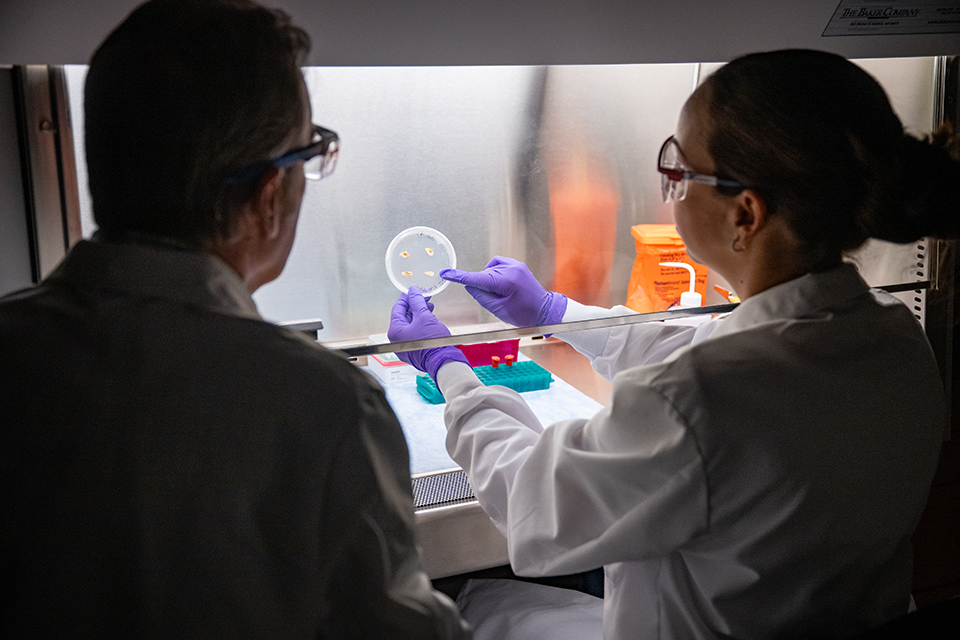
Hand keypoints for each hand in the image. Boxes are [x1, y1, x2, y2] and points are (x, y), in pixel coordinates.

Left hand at [388, 286, 468, 379]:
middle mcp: (397, 340)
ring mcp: (405, 346)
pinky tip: (429, 318)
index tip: (413, 291)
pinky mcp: (413, 349)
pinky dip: (420, 324)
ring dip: (419, 314)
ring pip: (410, 325)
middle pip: (404, 316)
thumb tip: (413, 291)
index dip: (406, 297)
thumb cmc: (433, 343)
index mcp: (395, 331)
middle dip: (415, 305)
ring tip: (429, 306)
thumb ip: (417, 301)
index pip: (398, 308)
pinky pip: (414, 333)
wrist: (443, 361)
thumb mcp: (424, 316)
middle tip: (423, 297)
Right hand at [441, 256, 566, 326]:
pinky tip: (503, 286)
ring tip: (502, 293)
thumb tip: (470, 285)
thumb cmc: (525, 314)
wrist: (546, 311)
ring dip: (490, 279)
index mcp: (505, 281)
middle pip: (484, 275)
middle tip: (497, 300)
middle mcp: (510, 269)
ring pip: (490, 269)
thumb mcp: (499, 310)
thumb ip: (481, 296)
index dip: (458, 276)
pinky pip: (499, 265)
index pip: (475, 278)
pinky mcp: (518, 265)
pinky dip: (496, 274)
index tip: (445, 273)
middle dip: (484, 286)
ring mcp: (516, 265)